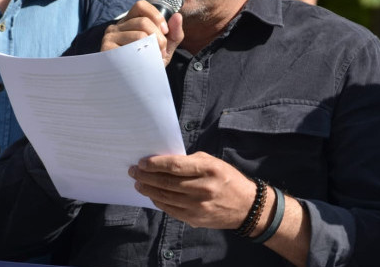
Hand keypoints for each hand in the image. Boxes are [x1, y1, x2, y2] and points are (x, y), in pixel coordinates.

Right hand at [101, 0, 183, 65]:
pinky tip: (141, 62)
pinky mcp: (107, 49)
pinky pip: (130, 47)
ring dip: (152, 47)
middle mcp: (117, 26)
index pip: (141, 5)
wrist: (136, 85)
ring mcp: (110, 37)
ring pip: (139, 34)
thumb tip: (177, 16)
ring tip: (153, 58)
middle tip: (161, 51)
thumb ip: (174, 33)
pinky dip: (141, 55)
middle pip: (143, 21)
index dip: (156, 15)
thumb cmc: (148, 64)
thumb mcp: (164, 48)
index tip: (165, 31)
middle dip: (159, 37)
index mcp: (129, 22)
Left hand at [127, 151, 253, 228]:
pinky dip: (158, 201)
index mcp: (208, 169)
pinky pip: (170, 209)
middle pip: (166, 182)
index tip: (142, 162)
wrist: (246, 206)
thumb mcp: (212, 162)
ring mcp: (198, 206)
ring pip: (165, 197)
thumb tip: (163, 162)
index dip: (155, 164)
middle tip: (134, 171)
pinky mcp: (195, 218)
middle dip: (146, 176)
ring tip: (138, 183)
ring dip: (148, 189)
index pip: (174, 166)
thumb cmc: (226, 178)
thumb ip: (189, 161)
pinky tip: (151, 195)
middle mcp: (203, 188)